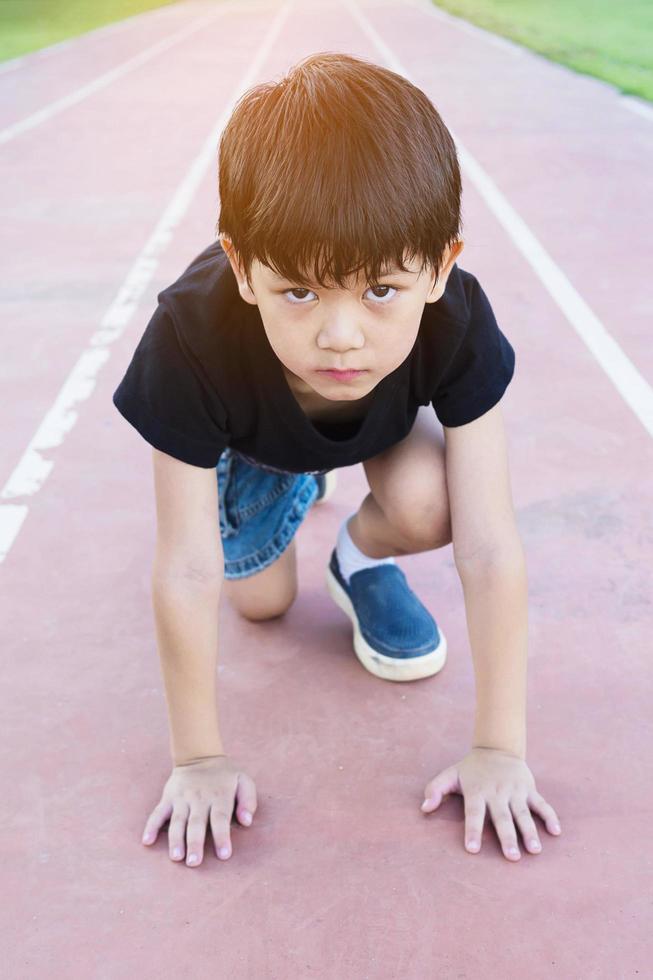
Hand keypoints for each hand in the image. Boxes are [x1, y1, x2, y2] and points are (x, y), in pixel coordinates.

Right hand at [141, 754, 256, 866]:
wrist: (199, 755)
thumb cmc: (225, 775)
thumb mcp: (243, 780)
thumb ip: (248, 800)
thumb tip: (247, 821)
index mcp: (219, 796)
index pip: (220, 819)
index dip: (222, 837)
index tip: (224, 855)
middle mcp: (199, 799)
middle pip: (196, 823)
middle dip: (195, 843)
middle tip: (194, 863)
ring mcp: (181, 799)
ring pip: (177, 821)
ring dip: (175, 839)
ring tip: (176, 856)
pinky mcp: (168, 798)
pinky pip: (158, 813)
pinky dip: (151, 826)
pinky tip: (147, 841)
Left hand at [420, 747, 561, 860]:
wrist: (497, 748)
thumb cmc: (471, 769)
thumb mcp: (451, 775)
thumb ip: (435, 789)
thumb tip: (424, 808)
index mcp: (477, 792)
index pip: (474, 814)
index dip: (472, 831)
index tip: (472, 850)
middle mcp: (497, 793)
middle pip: (502, 818)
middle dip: (507, 837)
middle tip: (512, 858)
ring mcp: (515, 791)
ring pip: (523, 813)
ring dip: (529, 831)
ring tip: (534, 851)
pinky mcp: (529, 789)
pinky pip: (541, 804)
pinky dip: (550, 816)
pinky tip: (556, 832)